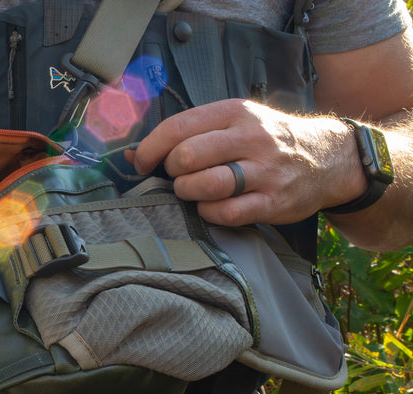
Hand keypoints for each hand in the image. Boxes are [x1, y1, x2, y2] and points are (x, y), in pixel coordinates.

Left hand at [127, 99, 364, 226]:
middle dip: (172, 172)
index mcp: (236, 113)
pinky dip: (209, 213)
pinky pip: (227, 213)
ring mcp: (264, 171)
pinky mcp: (273, 202)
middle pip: (187, 157)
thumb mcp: (234, 123)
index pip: (179, 127)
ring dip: (188, 193)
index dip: (151, 148)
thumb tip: (132, 156)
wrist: (328, 158)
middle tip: (178, 177)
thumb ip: (188, 134)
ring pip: (205, 185)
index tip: (142, 163)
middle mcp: (251, 138)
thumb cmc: (267, 141)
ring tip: (193, 191)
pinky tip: (212, 207)